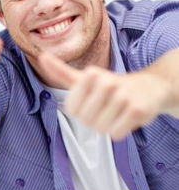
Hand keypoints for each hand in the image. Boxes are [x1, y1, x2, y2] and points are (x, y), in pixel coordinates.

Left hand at [38, 53, 171, 139]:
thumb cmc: (110, 86)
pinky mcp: (138, 109)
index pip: (71, 108)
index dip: (79, 111)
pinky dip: (119, 131)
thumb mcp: (84, 78)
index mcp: (90, 75)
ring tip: (116, 112)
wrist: (148, 88)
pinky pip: (117, 133)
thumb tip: (42, 57)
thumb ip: (61, 72)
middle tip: (105, 108)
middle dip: (93, 119)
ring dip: (107, 125)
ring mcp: (124, 96)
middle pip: (85, 119)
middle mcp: (107, 82)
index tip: (89, 102)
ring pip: (101, 127)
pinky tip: (125, 118)